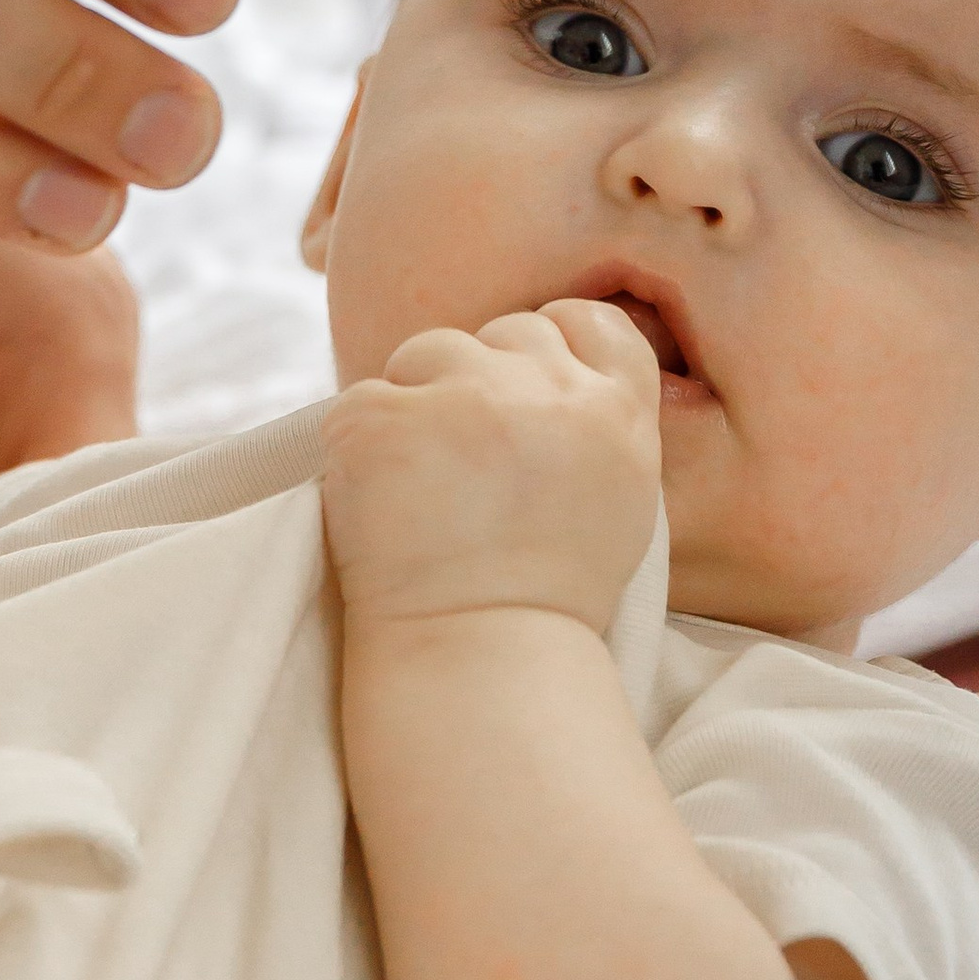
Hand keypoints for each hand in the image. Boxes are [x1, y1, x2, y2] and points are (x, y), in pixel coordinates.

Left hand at [322, 298, 659, 634]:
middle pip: (503, 332)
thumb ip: (598, 426)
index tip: (523, 388)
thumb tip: (559, 377)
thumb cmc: (546, 601)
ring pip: (427, 351)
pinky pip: (359, 401)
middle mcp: (547, 391)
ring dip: (415, 401)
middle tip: (462, 462)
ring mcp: (463, 398)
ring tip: (419, 487)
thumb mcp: (620, 503)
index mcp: (616, 412)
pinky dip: (358, 447)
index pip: (587, 319)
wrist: (480, 659)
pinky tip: (378, 507)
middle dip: (477, 378)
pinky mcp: (382, 420)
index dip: (549, 342)